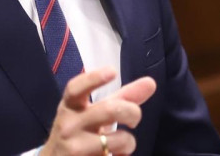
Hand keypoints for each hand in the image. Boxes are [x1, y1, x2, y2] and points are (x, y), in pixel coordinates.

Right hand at [40, 68, 156, 155]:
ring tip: (124, 145)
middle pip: (109, 109)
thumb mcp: (94, 112)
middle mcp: (68, 125)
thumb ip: (122, 98)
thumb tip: (151, 83)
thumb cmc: (80, 131)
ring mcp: (73, 148)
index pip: (76, 89)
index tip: (113, 71)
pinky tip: (116, 155)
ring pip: (118, 140)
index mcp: (70, 106)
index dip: (93, 79)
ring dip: (129, 142)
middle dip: (132, 112)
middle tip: (134, 119)